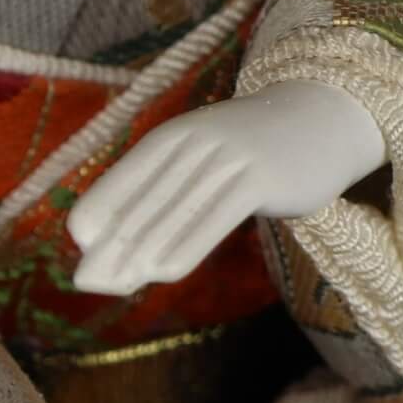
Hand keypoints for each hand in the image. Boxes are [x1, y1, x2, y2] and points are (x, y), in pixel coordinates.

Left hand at [68, 81, 386, 294]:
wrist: (324, 120)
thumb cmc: (251, 156)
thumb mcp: (205, 165)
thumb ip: (168, 199)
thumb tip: (124, 257)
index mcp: (174, 136)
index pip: (126, 174)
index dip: (100, 207)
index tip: (79, 243)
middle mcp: (197, 140)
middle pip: (146, 198)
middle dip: (113, 243)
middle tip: (86, 281)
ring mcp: (230, 156)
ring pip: (176, 210)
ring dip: (141, 250)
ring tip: (116, 282)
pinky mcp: (261, 176)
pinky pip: (216, 215)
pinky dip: (186, 244)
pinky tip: (162, 272)